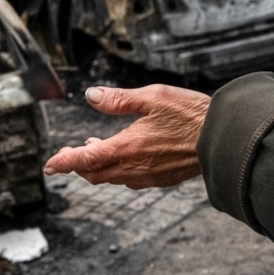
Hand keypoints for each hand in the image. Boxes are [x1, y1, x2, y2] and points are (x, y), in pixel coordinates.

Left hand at [44, 84, 210, 188]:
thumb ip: (118, 99)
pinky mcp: (161, 179)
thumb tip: (90, 95)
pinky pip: (131, 179)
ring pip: (112, 177)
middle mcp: (135, 168)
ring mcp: (149, 176)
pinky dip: (118, 169)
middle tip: (68, 154)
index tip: (49, 165)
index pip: (85, 160)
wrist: (224, 139)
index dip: (64, 162)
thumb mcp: (153, 97)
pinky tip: (123, 155)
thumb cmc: (191, 115)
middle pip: (95, 174)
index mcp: (127, 147)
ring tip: (93, 149)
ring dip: (98, 166)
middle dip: (78, 165)